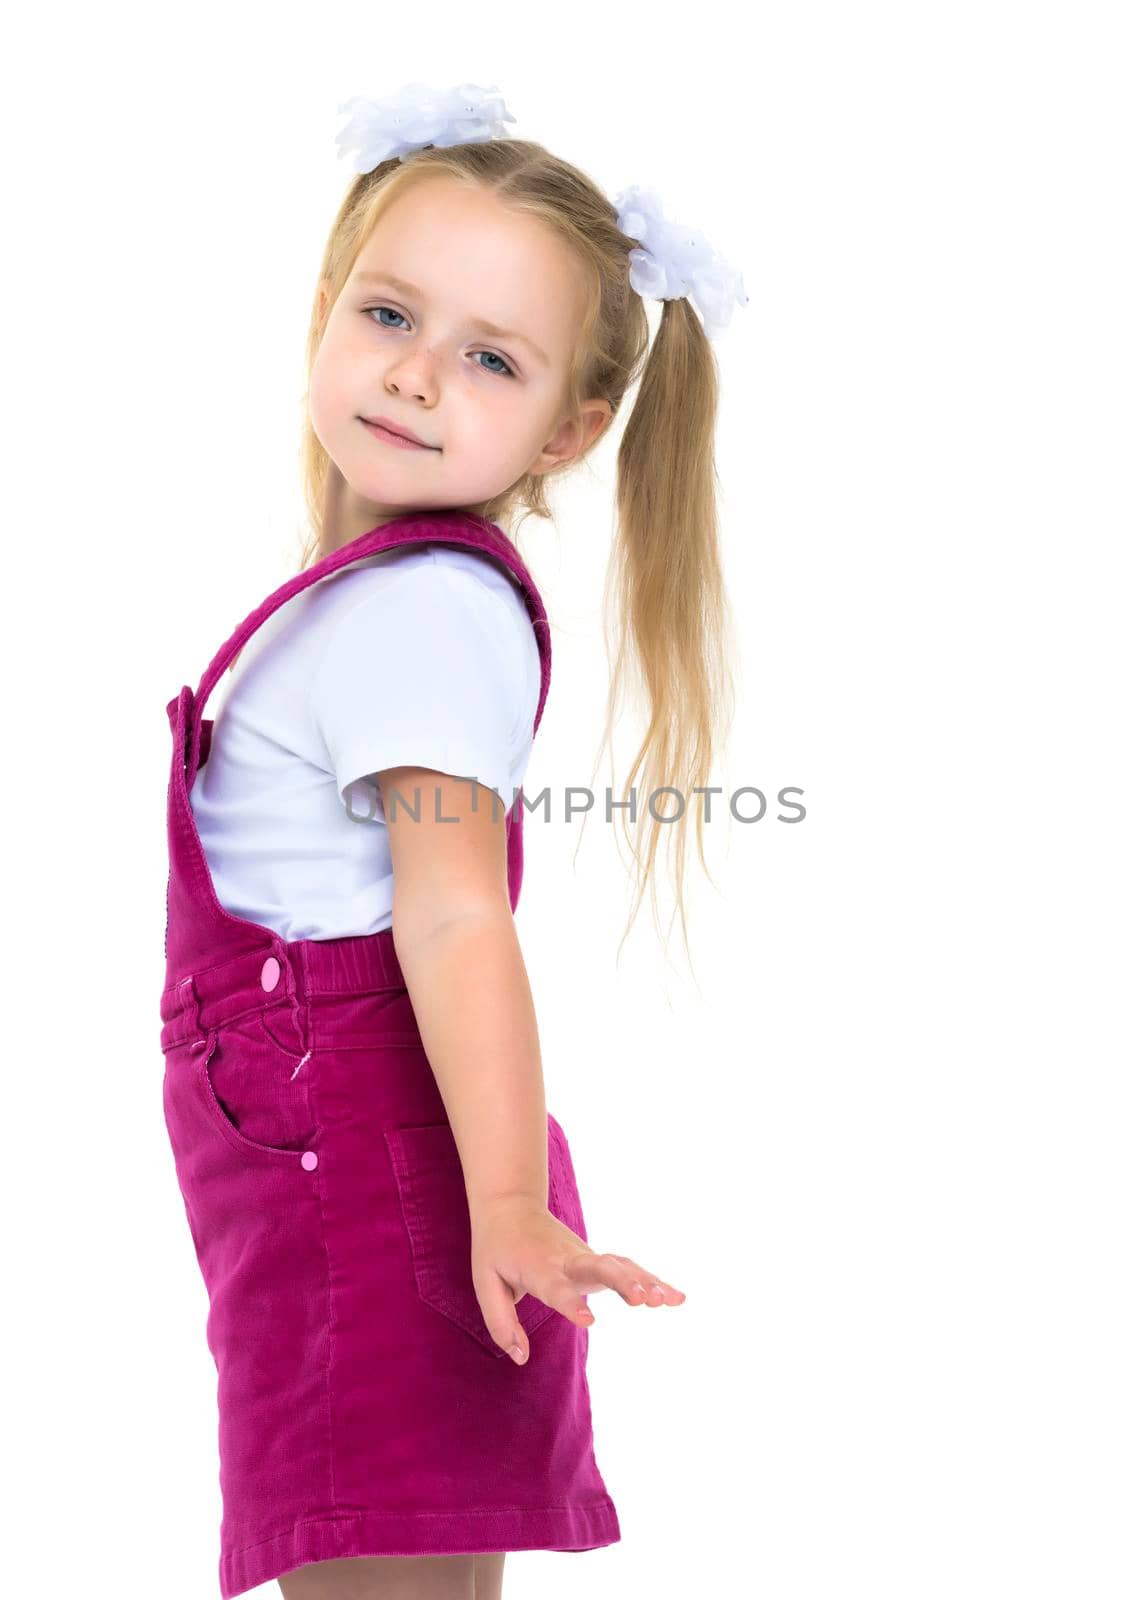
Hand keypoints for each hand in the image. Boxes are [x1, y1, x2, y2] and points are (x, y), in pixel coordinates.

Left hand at [470, 1197, 685, 1364]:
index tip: (589, 1321)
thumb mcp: (485, 1282)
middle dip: (622, 1283)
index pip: (557, 1287)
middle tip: (644, 1300)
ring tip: (673, 1300)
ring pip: (620, 1265)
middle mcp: (567, 1260)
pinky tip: (677, 1297)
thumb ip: (501, 1322)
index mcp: (538, 1267)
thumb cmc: (496, 1249)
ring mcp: (585, 1257)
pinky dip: (652, 1279)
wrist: (511, 1205)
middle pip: (599, 1268)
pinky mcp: (597, 1260)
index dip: (572, 1303)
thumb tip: (521, 1358)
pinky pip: (627, 1268)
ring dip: (645, 1281)